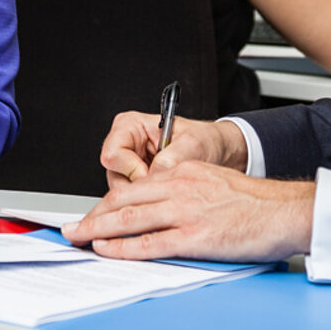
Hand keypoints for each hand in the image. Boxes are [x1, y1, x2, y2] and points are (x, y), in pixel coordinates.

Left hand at [63, 160, 314, 262]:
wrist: (285, 211)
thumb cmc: (256, 202)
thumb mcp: (214, 182)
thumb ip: (187, 190)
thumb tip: (163, 210)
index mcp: (184, 172)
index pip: (136, 188)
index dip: (109, 203)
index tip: (92, 213)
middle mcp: (179, 187)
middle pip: (125, 201)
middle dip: (93, 216)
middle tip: (71, 228)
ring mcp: (185, 212)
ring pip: (129, 220)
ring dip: (97, 230)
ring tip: (78, 238)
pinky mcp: (194, 236)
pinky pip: (150, 243)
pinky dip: (123, 247)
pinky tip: (107, 250)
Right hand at [98, 111, 247, 189]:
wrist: (217, 153)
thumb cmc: (204, 141)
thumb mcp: (194, 143)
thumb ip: (172, 156)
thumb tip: (155, 174)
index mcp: (130, 126)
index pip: (113, 154)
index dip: (131, 169)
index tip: (153, 175)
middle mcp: (125, 145)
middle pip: (114, 176)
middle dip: (138, 189)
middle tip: (162, 188)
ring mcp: (129, 166)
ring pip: (121, 192)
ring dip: (145, 197)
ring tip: (168, 190)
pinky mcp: (136, 183)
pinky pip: (133, 201)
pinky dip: (149, 203)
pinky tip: (166, 197)